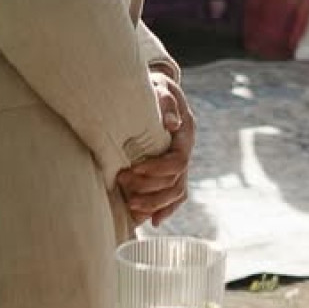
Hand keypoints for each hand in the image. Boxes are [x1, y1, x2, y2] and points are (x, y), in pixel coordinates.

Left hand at [117, 74, 193, 224]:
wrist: (155, 91)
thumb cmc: (154, 87)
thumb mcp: (160, 87)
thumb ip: (166, 101)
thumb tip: (172, 123)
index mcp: (186, 133)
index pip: (178, 161)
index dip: (157, 170)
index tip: (133, 169)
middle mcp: (186, 150)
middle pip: (176, 181)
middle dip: (149, 188)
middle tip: (122, 184)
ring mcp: (181, 162)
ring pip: (176, 192)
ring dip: (154, 203)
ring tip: (130, 206)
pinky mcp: (172, 170)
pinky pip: (175, 195)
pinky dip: (165, 209)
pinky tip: (152, 220)